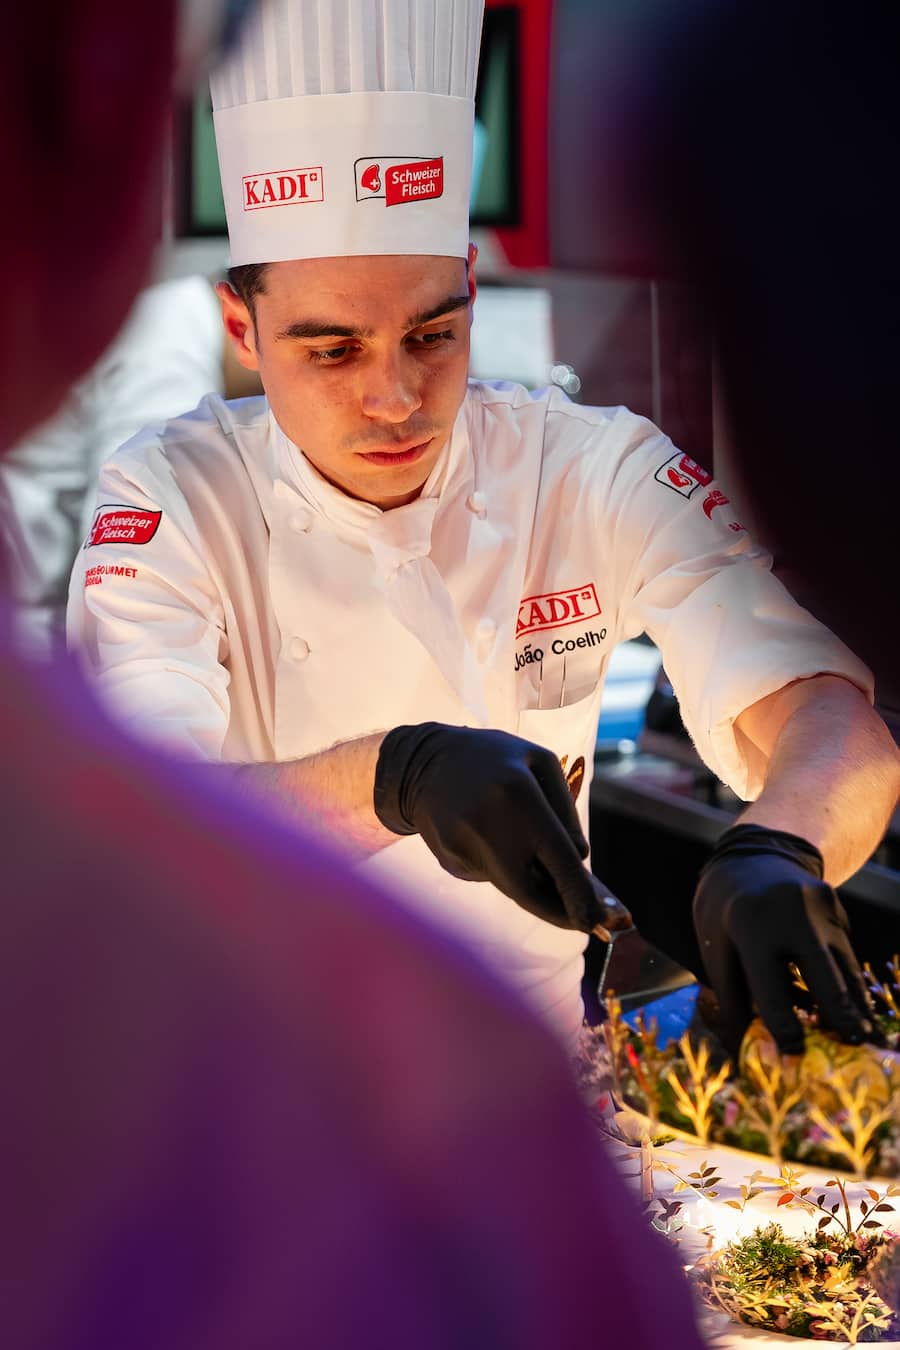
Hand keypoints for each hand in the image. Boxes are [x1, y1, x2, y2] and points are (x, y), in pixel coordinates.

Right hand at [374, 722, 628, 931]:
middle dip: (558, 910)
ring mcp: (463, 846)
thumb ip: (565, 808)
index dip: (579, 895)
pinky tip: (492, 837)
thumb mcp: (539, 760)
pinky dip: (503, 866)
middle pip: (529, 892)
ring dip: (530, 880)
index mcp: (518, 794)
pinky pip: (489, 875)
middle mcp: (488, 825)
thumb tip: (579, 856)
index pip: (557, 858)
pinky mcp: (448, 859)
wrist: (422, 762)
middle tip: (580, 916)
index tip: (598, 920)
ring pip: (510, 885)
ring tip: (526, 847)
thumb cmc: (492, 757)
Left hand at [693, 823, 874, 1056]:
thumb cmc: (724, 913)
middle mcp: (792, 913)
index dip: (783, 1025)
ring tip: (863, 1034)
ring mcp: (820, 905)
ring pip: (845, 965)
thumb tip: (745, 1048)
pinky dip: (847, 977)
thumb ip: (732, 997)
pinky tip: (851, 1002)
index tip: (795, 1055)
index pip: (770, 986)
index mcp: (751, 925)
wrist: (750, 856)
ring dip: (855, 1002)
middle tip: (855, 1046)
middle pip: (826, 976)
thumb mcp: (715, 948)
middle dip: (842, 1016)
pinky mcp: (836, 904)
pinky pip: (844, 949)